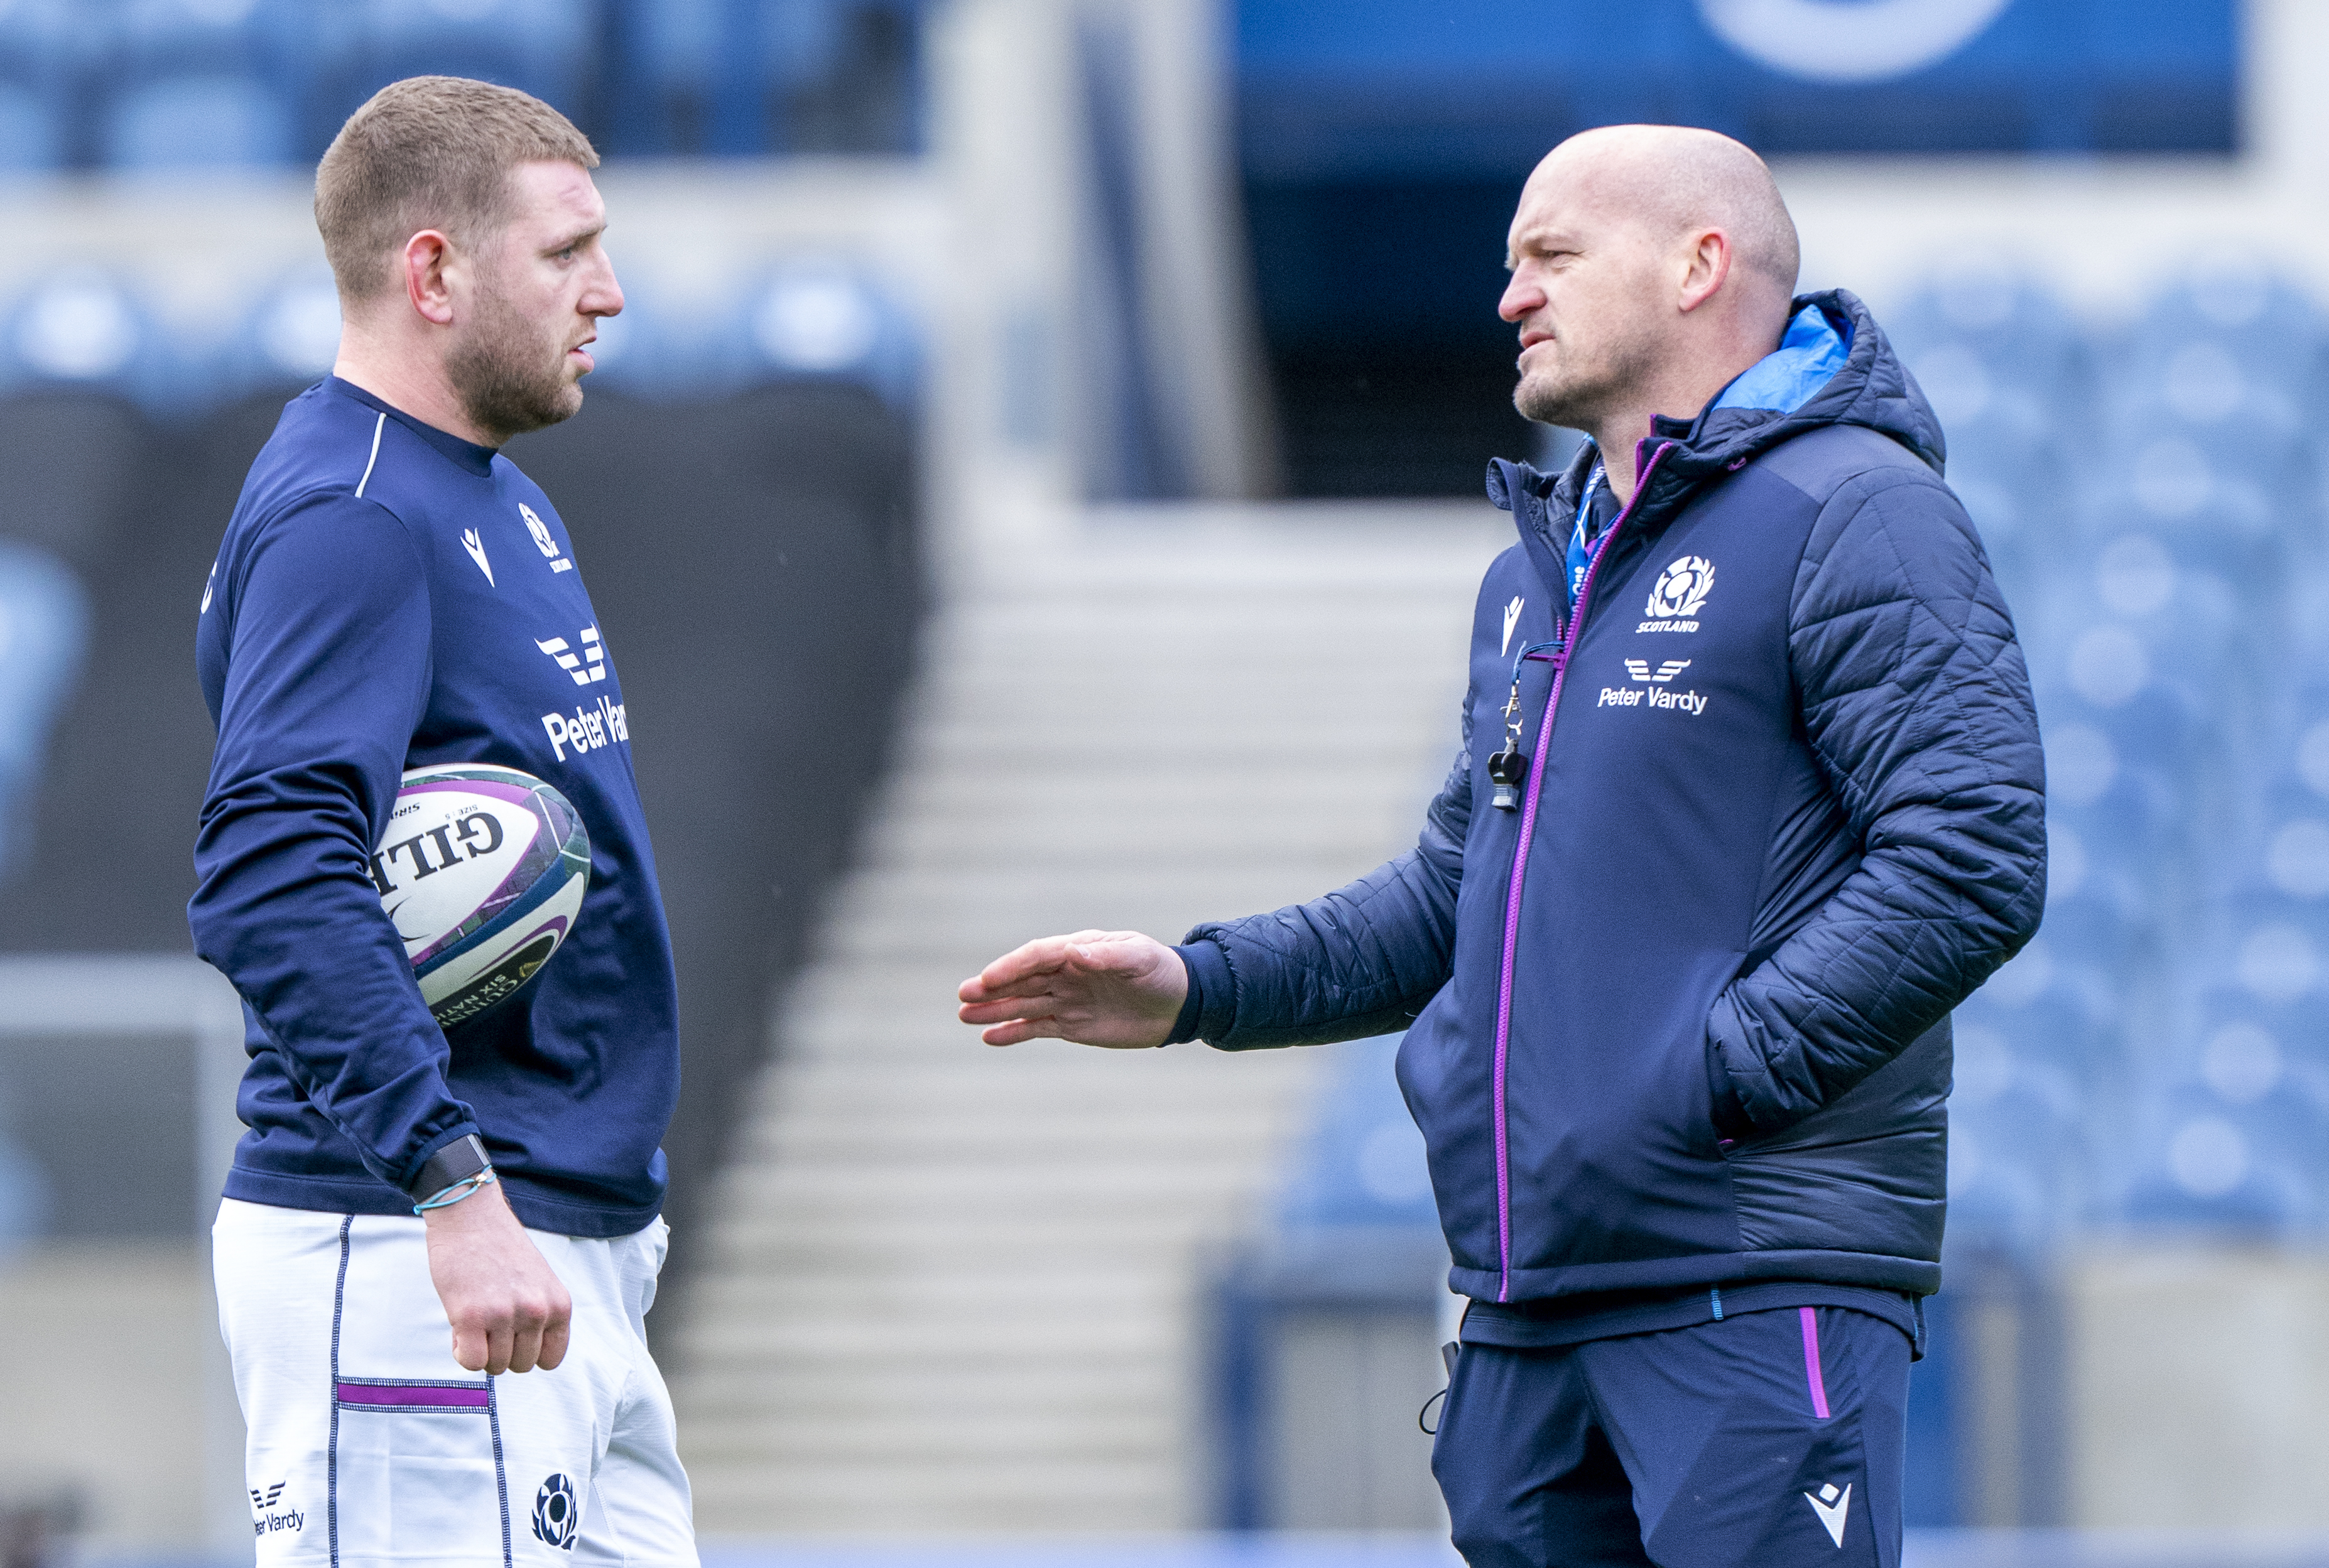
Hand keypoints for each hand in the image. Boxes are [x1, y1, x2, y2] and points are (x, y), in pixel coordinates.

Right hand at [423, 1179, 571, 1373]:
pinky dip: (462, 1352)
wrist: (470, 1214)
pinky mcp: (471, 1316)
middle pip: (521, 1365)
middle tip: (489, 1324)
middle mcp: (537, 1311)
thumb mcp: (538, 1282)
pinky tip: (459, 1328)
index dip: (528, 1352)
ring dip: (480, 1350)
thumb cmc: (501, 1248)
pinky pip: (471, 1362)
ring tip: (475, 1317)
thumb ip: (540, 1316)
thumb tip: (527, 1357)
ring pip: (494, 1367)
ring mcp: (504, 1315)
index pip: (552, 1359)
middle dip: (502, 1352)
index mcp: (559, 1304)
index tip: (513, 1337)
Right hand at [958, 929, 1187, 1047]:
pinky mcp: (1071, 1024)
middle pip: (1022, 979)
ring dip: (994, 1009)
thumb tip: (1073, 952)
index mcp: (1078, 950)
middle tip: (964, 996)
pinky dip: (1013, 1032)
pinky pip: (1036, 1027)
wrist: (1179, 1003)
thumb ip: (1106, 956)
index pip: (1037, 957)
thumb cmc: (1161, 971)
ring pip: (1023, 1003)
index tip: (988, 980)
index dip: (1012, 967)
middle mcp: (1066, 973)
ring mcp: (1066, 999)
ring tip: (964, 1015)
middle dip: (993, 987)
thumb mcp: (1139, 959)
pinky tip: (989, 1037)